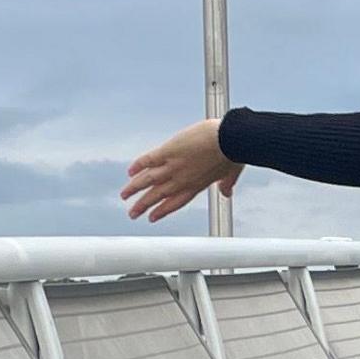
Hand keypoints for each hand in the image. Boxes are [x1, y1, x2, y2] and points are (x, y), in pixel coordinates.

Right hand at [119, 118, 239, 221]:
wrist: (231, 140)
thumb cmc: (234, 154)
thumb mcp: (231, 173)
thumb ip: (226, 184)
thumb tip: (227, 192)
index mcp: (197, 185)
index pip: (175, 202)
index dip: (163, 211)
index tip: (153, 217)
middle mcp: (182, 180)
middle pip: (158, 196)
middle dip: (143, 206)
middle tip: (132, 214)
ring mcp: (174, 166)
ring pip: (149, 180)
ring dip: (135, 189)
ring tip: (124, 195)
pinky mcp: (169, 151)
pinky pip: (149, 160)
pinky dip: (139, 166)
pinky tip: (130, 171)